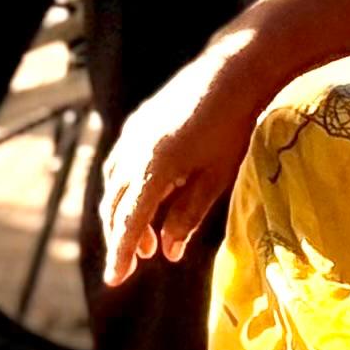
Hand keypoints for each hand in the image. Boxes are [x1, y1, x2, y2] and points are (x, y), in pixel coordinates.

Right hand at [98, 30, 277, 285]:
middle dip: (121, 235)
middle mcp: (134, 150)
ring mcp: (133, 133)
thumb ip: (188, 214)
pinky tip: (143, 197)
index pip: (130, 220)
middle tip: (135, 262)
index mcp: (154, 167)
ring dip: (123, 212)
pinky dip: (125, 188)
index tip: (115, 280)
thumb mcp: (217, 177)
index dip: (120, 252)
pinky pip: (120, 164)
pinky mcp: (138, 123)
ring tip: (144, 236)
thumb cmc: (235, 125)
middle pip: (114, 204)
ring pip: (114, 184)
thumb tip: (167, 250)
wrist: (233, 69)